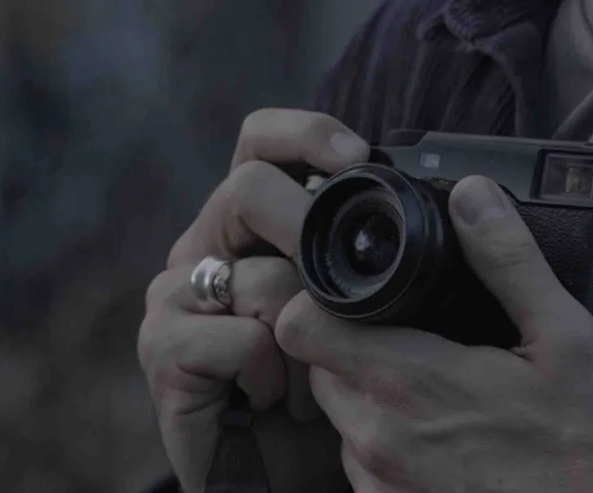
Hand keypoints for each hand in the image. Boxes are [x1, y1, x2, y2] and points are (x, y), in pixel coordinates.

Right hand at [138, 108, 369, 491]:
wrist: (284, 476)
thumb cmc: (328, 387)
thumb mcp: (361, 307)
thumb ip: (364, 252)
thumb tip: (429, 200)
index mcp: (249, 222)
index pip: (261, 142)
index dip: (306, 134)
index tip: (358, 155)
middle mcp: (205, 246)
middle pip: (248, 189)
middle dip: (309, 232)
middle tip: (346, 292)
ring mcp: (175, 296)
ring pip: (255, 275)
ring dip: (305, 332)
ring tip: (318, 378)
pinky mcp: (162, 351)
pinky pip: (239, 338)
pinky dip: (274, 373)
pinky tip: (278, 399)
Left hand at [275, 175, 592, 492]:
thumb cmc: (590, 450)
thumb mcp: (567, 338)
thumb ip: (509, 261)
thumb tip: (472, 196)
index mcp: (412, 383)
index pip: (302, 326)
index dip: (320, 297)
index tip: (357, 289)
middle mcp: (379, 440)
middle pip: (319, 367)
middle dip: (354, 342)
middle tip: (416, 334)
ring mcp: (381, 486)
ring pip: (341, 418)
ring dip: (373, 397)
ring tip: (441, 392)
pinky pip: (365, 468)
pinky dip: (391, 447)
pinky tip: (450, 440)